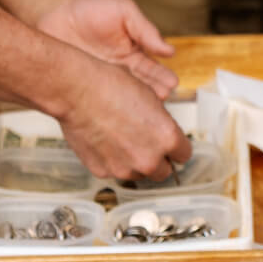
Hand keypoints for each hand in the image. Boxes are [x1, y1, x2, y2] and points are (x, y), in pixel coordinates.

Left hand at [38, 0, 176, 100]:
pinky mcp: (83, 86)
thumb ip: (145, 29)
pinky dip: (108, 105)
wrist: (54, 12)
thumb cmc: (90, 8)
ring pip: (122, 96)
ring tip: (142, 105)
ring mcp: (101, 80)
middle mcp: (120, 71)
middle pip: (142, 89)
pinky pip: (98, 98)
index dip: (164, 77)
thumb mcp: (124, 11)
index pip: (155, 71)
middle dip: (153, 93)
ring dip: (133, 101)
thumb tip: (168, 50)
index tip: (172, 83)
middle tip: (161, 97)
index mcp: (134, 54)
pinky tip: (114, 107)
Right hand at [53, 56, 189, 181]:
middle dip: (158, 160)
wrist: (78, 92)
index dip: (177, 148)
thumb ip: (161, 122)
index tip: (171, 145)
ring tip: (122, 140)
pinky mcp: (103, 171)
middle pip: (164, 172)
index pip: (184, 155)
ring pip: (139, 174)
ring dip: (135, 162)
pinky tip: (105, 142)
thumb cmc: (112, 87)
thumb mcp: (151, 97)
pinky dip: (113, 161)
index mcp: (167, 138)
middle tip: (146, 144)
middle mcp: (148, 159)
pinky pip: (114, 171)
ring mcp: (124, 169)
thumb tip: (161, 129)